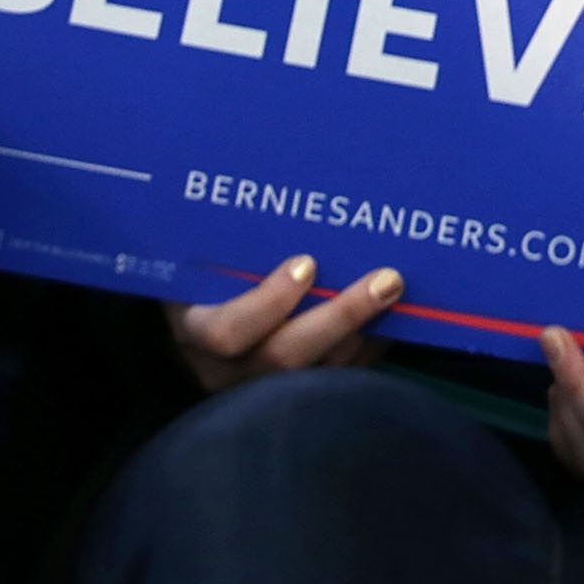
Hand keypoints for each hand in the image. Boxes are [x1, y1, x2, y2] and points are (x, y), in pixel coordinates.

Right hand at [165, 256, 403, 393]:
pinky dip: (367, 351)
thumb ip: (227, 241)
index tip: (306, 263)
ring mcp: (257, 389)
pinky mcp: (290, 396)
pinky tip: (392, 321)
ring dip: (362, 333)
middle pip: (284, 356)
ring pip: (316, 373)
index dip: (269, 302)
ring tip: (396, 293)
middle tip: (385, 280)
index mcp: (193, 330)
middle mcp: (224, 369)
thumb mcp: (197, 260)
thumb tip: (284, 186)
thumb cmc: (199, 274)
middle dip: (340, 317)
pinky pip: (336, 380)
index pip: (228, 332)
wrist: (188, 319)